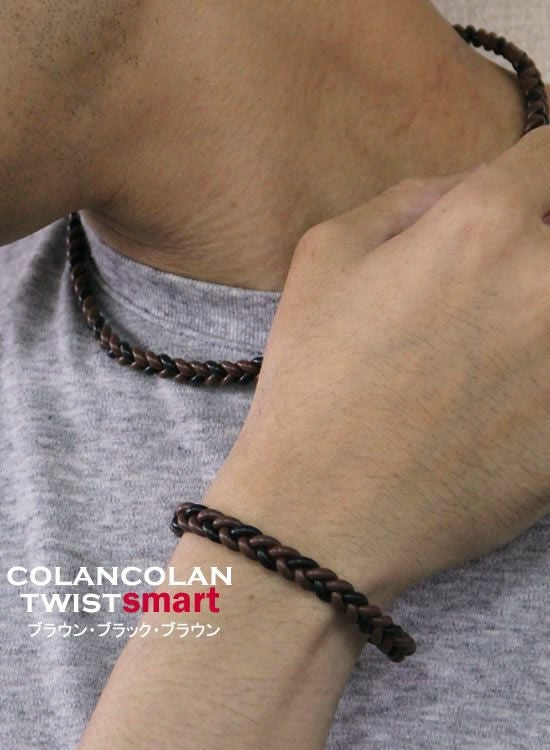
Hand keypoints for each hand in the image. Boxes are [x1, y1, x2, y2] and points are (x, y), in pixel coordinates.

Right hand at [213, 127, 549, 604]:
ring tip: (501, 341)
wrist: (327, 514)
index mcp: (483, 226)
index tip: (527, 194)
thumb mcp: (325, 257)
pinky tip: (509, 390)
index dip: (539, 171)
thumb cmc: (314, 382)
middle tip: (502, 284)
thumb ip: (408, 197)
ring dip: (546, 310)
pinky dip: (548, 370)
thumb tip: (466, 188)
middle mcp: (549, 282)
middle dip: (546, 237)